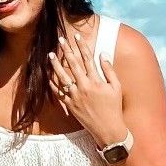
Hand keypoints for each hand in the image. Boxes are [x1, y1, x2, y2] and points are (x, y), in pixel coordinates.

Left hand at [47, 25, 126, 147]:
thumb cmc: (114, 107)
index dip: (82, 46)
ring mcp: (75, 96)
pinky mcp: (70, 105)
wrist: (107, 129)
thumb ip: (108, 70)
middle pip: (73, 64)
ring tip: (50, 54)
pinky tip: (49, 75)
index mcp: (96, 81)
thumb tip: (102, 55)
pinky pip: (59, 92)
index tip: (77, 36)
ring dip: (55, 65)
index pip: (88, 59)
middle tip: (61, 39)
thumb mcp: (116, 87)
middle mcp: (84, 87)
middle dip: (67, 50)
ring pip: (62, 77)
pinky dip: (53, 84)